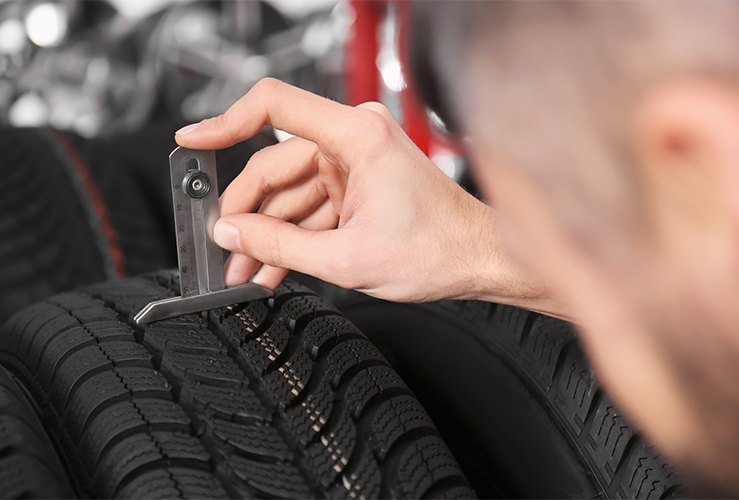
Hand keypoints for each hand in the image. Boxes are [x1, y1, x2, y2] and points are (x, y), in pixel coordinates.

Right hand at [175, 78, 556, 308]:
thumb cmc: (438, 250)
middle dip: (246, 214)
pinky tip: (270, 266)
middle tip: (222, 248)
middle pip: (274, 167)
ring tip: (244, 270)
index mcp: (357, 135)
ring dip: (266, 235)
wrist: (479, 262)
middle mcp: (354, 139)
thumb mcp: (347, 259)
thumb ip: (280, 245)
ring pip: (290, 194)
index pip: (273, 106)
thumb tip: (232, 233)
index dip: (224, 122)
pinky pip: (310, 207)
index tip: (192, 142)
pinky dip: (291, 236)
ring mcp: (356, 164)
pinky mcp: (358, 187)